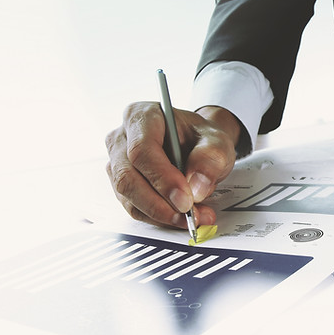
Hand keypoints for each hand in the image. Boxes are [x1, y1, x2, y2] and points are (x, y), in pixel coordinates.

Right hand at [105, 103, 239, 227]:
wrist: (197, 145)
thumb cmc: (200, 137)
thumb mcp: (216, 141)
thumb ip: (210, 158)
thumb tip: (196, 188)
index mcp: (142, 116)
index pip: (141, 150)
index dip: (162, 178)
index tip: (185, 199)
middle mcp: (122, 138)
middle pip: (127, 176)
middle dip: (159, 203)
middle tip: (189, 215)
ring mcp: (117, 162)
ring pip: (127, 196)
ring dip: (160, 214)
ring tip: (192, 218)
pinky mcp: (121, 185)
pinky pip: (133, 207)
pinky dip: (157, 218)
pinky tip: (180, 218)